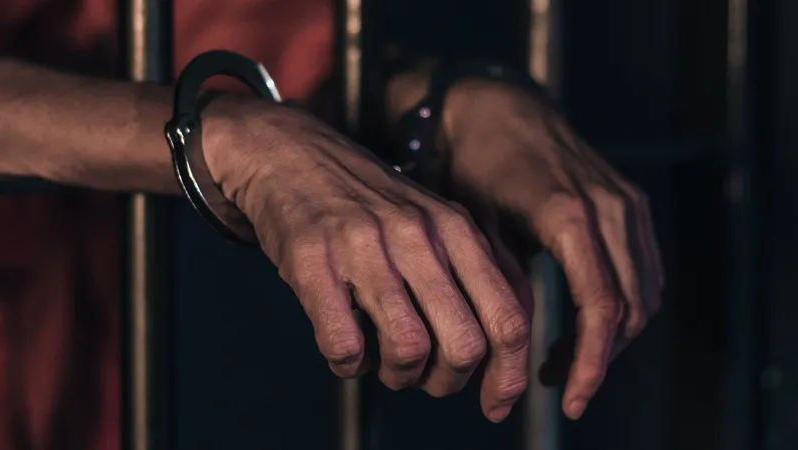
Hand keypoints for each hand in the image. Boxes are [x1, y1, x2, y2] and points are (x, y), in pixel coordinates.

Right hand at [203, 97, 532, 421]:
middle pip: (464, 344)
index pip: (508, 319)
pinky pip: (344, 343)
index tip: (495, 406)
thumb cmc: (368, 204)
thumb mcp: (436, 222)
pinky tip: (344, 348)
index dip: (508, 377)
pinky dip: (347, 363)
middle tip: (423, 377)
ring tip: (381, 361)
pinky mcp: (313, 259)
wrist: (287, 151)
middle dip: (446, 381)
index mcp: (458, 230)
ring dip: (396, 375)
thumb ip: (475, 274)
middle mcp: (420, 235)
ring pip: (408, 348)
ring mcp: (366, 245)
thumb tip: (510, 349)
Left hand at [440, 80, 663, 418]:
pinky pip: (645, 269)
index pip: (599, 308)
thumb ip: (501, 284)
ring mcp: (627, 203)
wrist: (497, 106)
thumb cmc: (473, 165)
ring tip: (566, 363)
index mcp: (569, 216)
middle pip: (628, 308)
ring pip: (643, 293)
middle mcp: (610, 208)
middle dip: (600, 359)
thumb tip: (512, 350)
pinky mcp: (632, 202)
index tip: (570, 400)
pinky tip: (588, 326)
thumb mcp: (474, 228)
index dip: (591, 363)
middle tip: (560, 390)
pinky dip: (624, 306)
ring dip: (613, 337)